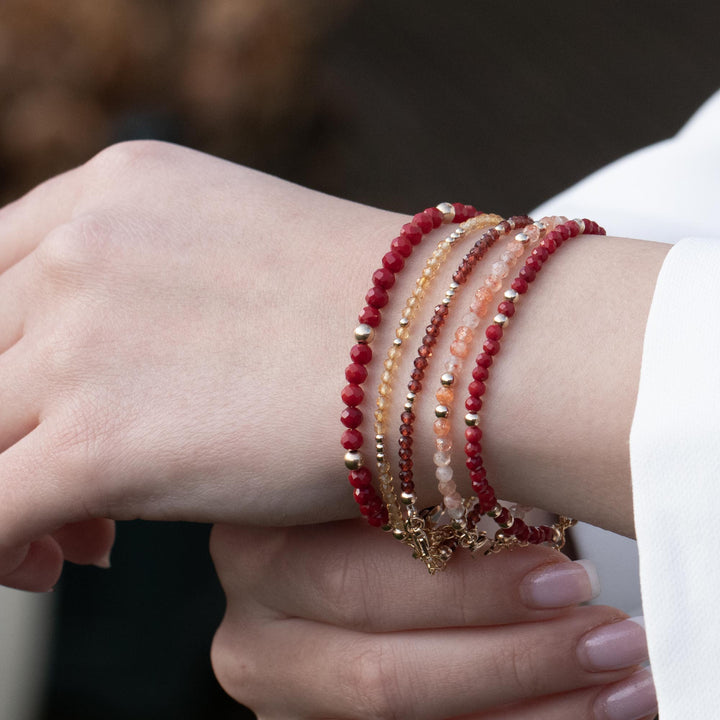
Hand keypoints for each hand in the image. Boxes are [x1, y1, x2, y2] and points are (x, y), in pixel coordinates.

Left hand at [0, 140, 401, 589]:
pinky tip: (45, 563)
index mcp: (115, 191)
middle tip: (66, 493)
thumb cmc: (373, 312)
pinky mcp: (99, 443)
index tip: (48, 409)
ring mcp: (82, 343)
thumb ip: (151, 289)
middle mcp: (82, 250)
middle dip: (7, 427)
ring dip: (4, 490)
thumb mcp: (237, 255)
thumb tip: (106, 369)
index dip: (8, 353)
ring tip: (75, 540)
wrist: (448, 348)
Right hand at [210, 520, 656, 719]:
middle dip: (508, 659)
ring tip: (618, 679)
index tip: (566, 574)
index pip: (356, 580)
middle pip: (380, 674)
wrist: (327, 567)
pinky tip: (578, 708)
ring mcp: (280, 704)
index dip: (466, 590)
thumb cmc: (367, 500)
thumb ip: (425, 493)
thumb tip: (535, 503)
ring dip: (527, 707)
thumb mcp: (376, 483)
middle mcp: (252, 639)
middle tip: (608, 633)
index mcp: (256, 552)